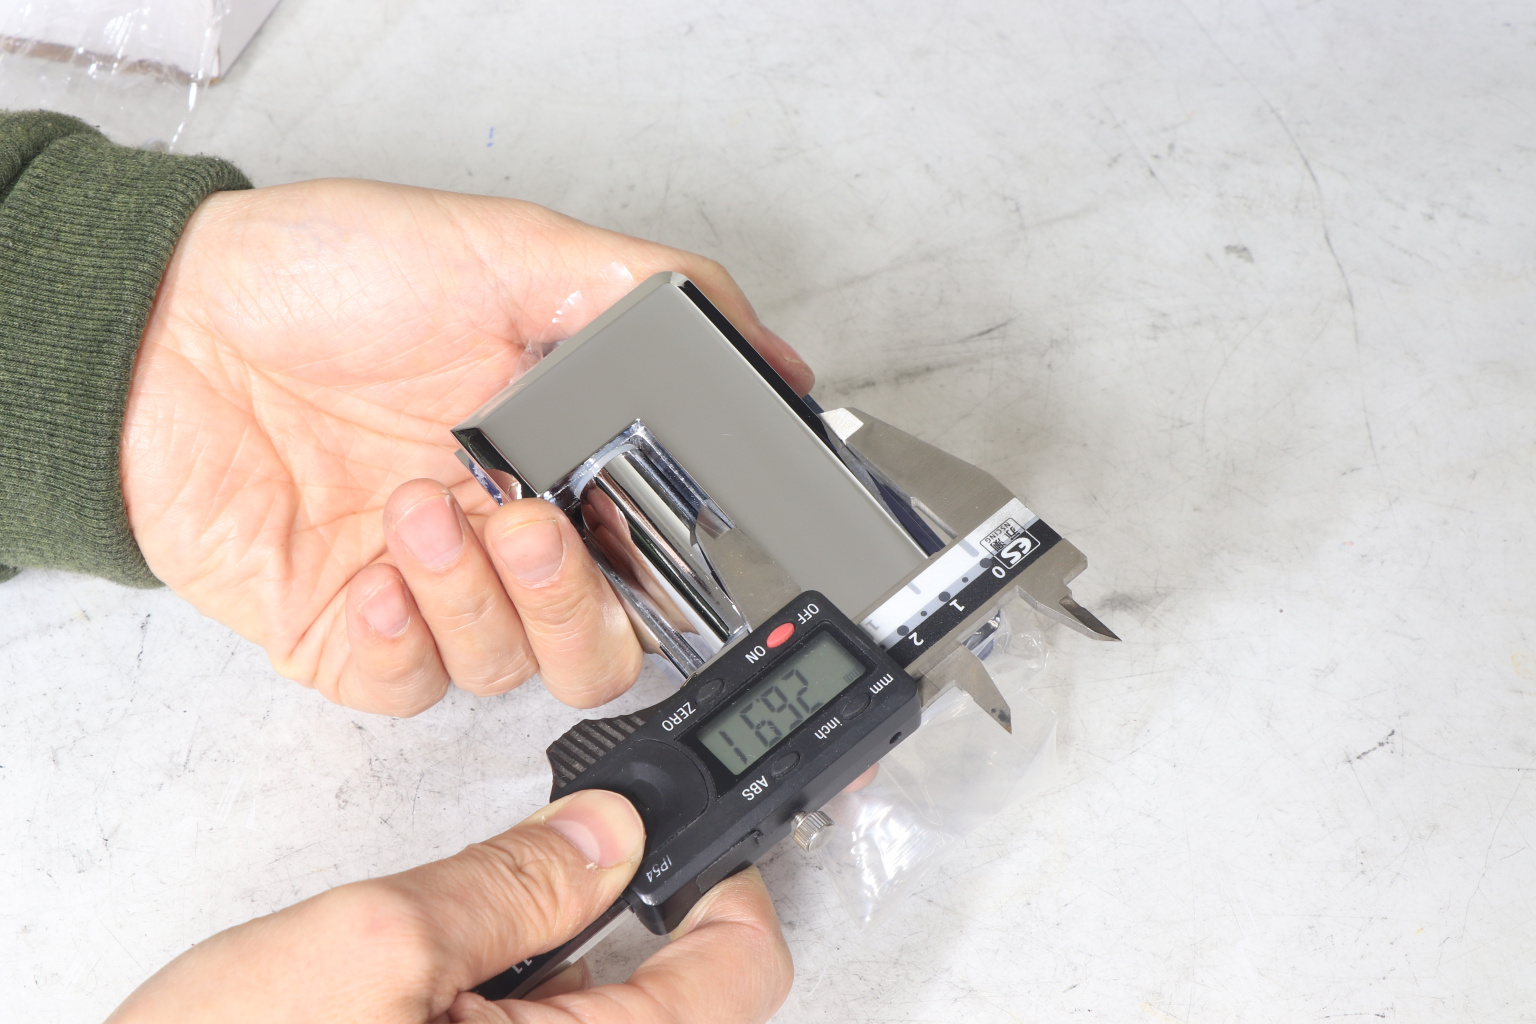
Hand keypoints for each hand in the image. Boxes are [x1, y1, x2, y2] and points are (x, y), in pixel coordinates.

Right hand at [105, 789, 792, 1022]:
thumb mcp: (374, 949)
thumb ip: (513, 883)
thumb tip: (612, 832)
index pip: (738, 969)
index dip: (728, 880)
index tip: (697, 828)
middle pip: (678, 993)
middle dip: (629, 914)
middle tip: (566, 859)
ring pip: (604, 1016)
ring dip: (566, 957)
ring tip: (476, 933)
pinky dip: (521, 995)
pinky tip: (452, 982)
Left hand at [122, 180, 813, 714]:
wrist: (165, 320)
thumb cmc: (328, 278)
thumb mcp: (509, 250)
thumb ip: (644, 295)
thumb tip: (765, 353)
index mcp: (561, 462)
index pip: (657, 561)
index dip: (672, 570)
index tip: (646, 524)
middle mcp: (505, 538)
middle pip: (600, 646)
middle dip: (573, 602)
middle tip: (524, 520)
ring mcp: (429, 592)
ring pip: (508, 668)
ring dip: (472, 595)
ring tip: (416, 505)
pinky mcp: (348, 633)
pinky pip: (406, 690)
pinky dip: (402, 643)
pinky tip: (374, 571)